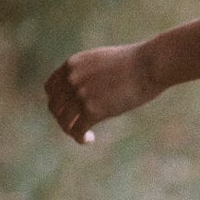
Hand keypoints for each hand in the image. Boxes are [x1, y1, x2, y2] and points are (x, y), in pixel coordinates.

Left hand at [43, 42, 161, 144]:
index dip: (57, 102)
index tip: (68, 111)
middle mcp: (71, 79)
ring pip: (64, 121)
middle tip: (77, 126)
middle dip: (63, 119)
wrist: (150, 64)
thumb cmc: (135, 62)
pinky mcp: (93, 109)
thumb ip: (90, 72)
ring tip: (85, 135)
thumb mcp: (103, 60)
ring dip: (71, 131)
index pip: (50, 88)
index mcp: (72, 65)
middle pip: (55, 107)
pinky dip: (81, 138)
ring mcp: (80, 94)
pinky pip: (77, 130)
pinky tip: (90, 139)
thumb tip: (90, 87)